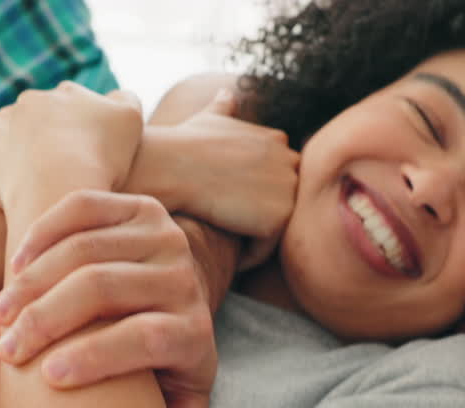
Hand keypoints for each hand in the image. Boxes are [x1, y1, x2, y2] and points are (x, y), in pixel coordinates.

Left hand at [0, 82, 143, 212]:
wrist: (57, 186)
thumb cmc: (101, 155)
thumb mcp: (131, 119)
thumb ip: (126, 99)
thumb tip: (116, 96)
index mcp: (66, 93)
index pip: (75, 106)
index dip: (83, 131)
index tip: (90, 155)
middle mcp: (31, 101)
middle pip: (42, 121)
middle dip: (50, 141)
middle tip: (65, 173)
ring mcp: (3, 124)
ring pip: (14, 139)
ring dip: (24, 156)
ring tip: (41, 186)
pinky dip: (3, 174)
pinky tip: (19, 193)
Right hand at [0, 191, 217, 407]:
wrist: (179, 284)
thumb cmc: (166, 355)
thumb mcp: (180, 392)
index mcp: (195, 328)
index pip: (147, 338)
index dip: (98, 357)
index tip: (48, 379)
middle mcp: (183, 275)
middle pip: (107, 289)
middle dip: (49, 319)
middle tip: (7, 350)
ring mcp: (162, 234)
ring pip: (86, 248)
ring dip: (34, 282)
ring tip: (0, 315)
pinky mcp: (137, 205)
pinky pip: (81, 209)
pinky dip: (42, 234)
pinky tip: (14, 267)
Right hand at [133, 89, 298, 241]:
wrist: (172, 165)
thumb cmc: (182, 144)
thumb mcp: (209, 118)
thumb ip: (225, 109)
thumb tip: (227, 93)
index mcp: (279, 140)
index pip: (274, 181)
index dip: (247, 196)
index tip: (220, 200)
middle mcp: (292, 161)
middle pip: (278, 205)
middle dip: (254, 218)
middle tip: (219, 223)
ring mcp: (289, 190)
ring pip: (273, 229)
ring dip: (249, 240)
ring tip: (218, 235)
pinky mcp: (279, 218)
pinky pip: (265, 249)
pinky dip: (245, 256)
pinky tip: (219, 245)